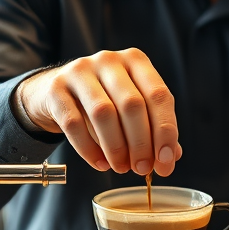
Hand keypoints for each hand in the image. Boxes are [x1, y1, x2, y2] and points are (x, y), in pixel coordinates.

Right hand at [13, 48, 181, 176]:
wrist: (55, 91)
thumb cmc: (104, 99)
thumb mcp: (131, 107)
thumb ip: (153, 127)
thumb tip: (172, 157)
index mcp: (135, 60)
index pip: (159, 95)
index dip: (166, 132)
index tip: (166, 161)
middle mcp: (109, 60)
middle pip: (132, 105)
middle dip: (141, 143)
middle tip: (142, 169)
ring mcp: (79, 71)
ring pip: (103, 113)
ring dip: (116, 147)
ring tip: (121, 167)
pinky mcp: (55, 89)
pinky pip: (74, 123)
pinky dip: (89, 149)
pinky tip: (100, 163)